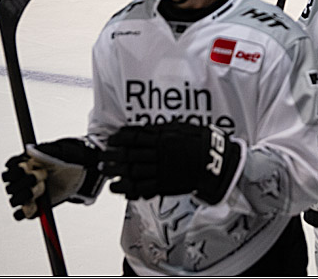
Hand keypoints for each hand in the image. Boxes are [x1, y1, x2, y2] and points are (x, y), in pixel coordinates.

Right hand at [2, 138, 102, 220]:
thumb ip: (46, 151)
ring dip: (25, 197)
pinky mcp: (32, 208)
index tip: (26, 167)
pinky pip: (21, 215)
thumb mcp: (61, 152)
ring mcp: (25, 195)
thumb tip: (29, 150)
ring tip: (42, 189)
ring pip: (14, 200)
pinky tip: (35, 207)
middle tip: (42, 175)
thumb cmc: (68, 159)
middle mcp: (21, 180)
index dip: (15, 169)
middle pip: (10, 186)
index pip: (9, 167)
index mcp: (24, 163)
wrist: (80, 173)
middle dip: (24, 182)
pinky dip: (25, 213)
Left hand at [101, 122, 240, 204]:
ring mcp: (160, 170)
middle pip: (129, 155)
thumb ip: (161, 130)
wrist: (215, 162)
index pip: (134, 136)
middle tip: (103, 157)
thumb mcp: (181, 128)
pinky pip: (142, 187)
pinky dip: (128, 189)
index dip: (119, 138)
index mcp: (162, 137)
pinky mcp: (164, 184)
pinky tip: (119, 188)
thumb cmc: (200, 142)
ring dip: (116, 173)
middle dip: (112, 156)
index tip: (111, 139)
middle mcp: (158, 153)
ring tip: (107, 173)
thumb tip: (144, 129)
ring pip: (132, 172)